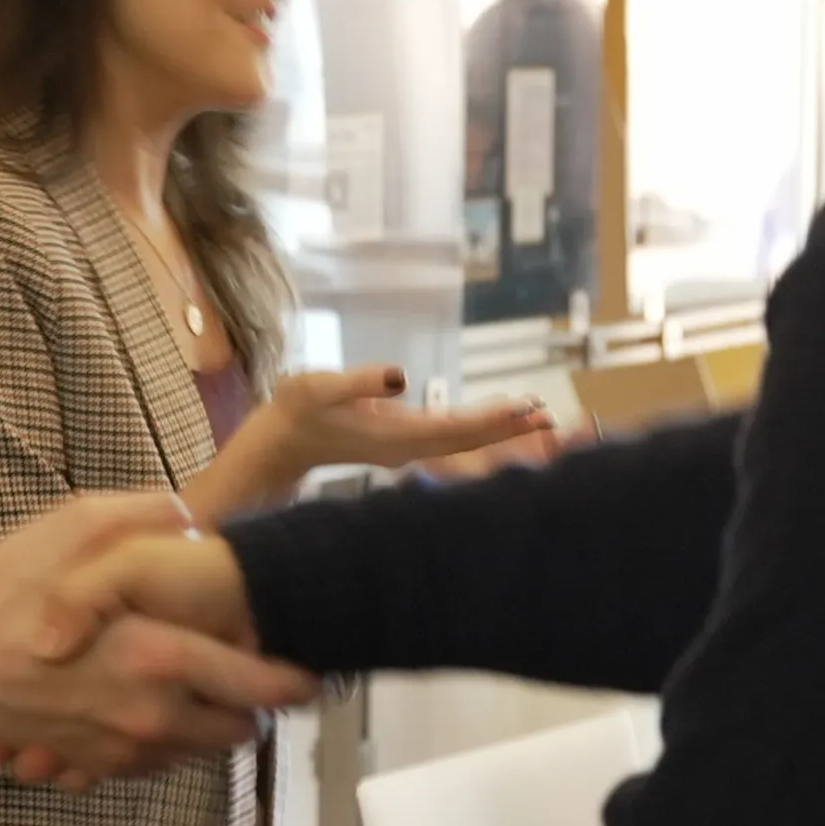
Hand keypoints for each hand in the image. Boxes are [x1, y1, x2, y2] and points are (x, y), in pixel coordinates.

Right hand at [0, 492, 316, 788]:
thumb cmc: (3, 590)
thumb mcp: (78, 524)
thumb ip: (152, 517)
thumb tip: (195, 521)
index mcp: (162, 657)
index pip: (264, 686)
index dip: (297, 679)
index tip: (309, 667)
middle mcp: (152, 715)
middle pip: (243, 730)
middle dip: (258, 704)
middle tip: (257, 671)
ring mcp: (121, 748)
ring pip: (201, 751)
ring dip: (213, 723)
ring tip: (205, 683)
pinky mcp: (92, 765)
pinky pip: (155, 765)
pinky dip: (166, 741)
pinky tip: (151, 702)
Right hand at [195, 370, 552, 517]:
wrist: (277, 442)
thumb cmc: (295, 410)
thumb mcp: (319, 387)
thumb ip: (360, 381)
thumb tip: (400, 376)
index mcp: (395, 437)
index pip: (455, 429)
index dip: (492, 419)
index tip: (525, 409)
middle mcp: (407, 448)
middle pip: (468, 439)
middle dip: (507, 426)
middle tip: (547, 414)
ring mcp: (405, 448)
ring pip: (462, 439)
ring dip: (497, 428)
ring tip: (534, 415)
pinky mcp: (401, 443)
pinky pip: (449, 436)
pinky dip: (476, 426)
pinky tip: (494, 419)